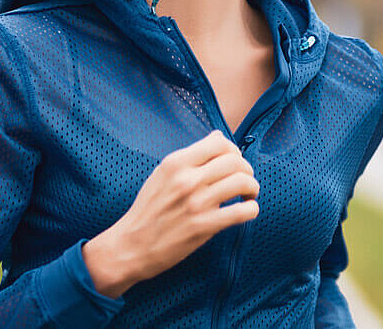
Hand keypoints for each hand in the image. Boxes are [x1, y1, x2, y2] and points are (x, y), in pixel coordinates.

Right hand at [84, 130, 259, 297]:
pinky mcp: (204, 226)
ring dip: (252, 188)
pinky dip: (251, 209)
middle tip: (244, 180)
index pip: (219, 142)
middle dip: (246, 169)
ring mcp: (196, 203)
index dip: (233, 150)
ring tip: (247, 195)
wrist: (130, 246)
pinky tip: (246, 211)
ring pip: (243, 182)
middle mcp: (187, 179)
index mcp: (175, 163)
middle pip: (236, 161)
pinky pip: (243, 211)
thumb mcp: (161, 175)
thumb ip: (190, 157)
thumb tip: (218, 137)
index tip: (233, 162)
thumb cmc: (147, 210)